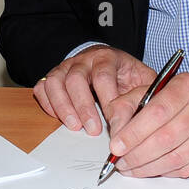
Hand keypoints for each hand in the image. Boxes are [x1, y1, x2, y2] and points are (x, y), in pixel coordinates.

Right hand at [32, 45, 155, 135]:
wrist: (107, 61)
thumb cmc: (126, 76)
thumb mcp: (142, 80)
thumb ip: (145, 95)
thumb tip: (145, 118)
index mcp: (108, 57)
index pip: (103, 76)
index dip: (108, 101)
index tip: (115, 123)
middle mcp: (83, 60)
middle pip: (76, 79)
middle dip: (84, 107)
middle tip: (93, 130)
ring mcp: (66, 67)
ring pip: (55, 82)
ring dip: (63, 107)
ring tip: (74, 127)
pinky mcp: (54, 77)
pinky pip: (43, 88)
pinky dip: (48, 104)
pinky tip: (59, 118)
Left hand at [107, 73, 188, 177]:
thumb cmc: (182, 98)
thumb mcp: (152, 90)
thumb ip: (127, 105)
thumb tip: (115, 133)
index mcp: (186, 86)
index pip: (157, 111)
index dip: (134, 133)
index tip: (116, 147)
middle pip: (167, 138)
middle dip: (138, 155)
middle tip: (121, 163)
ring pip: (177, 157)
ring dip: (150, 168)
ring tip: (132, 169)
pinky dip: (168, 172)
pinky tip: (155, 169)